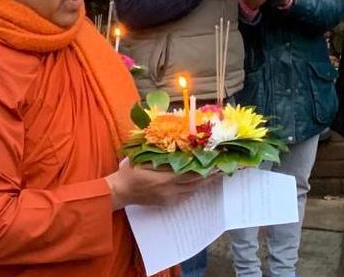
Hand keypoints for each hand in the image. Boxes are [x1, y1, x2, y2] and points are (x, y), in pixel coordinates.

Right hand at [105, 160, 219, 209]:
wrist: (120, 192)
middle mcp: (171, 190)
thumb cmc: (130, 171)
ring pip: (193, 190)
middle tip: (223, 166)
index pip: (193, 173)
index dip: (207, 168)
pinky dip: (195, 187)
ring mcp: (170, 198)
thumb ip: (159, 151)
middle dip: (211, 175)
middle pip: (197, 182)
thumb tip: (176, 141)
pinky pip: (186, 195)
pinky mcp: (168, 202)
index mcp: (166, 178)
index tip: (218, 161)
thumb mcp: (143, 156)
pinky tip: (200, 180)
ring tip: (216, 173)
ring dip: (205, 181)